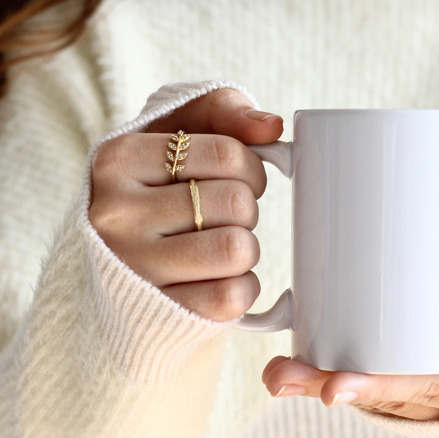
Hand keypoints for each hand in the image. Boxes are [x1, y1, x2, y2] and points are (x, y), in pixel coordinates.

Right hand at [89, 89, 282, 320]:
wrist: (120, 266)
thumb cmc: (163, 187)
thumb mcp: (180, 131)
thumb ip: (225, 110)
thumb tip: (271, 126)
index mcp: (119, 158)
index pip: (228, 154)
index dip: (251, 168)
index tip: (237, 178)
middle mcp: (115, 213)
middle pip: (236, 203)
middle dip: (246, 210)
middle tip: (223, 216)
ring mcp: (132, 268)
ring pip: (237, 248)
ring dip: (245, 248)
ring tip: (219, 244)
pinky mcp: (157, 313)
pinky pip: (232, 295)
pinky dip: (241, 287)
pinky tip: (217, 278)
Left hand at [262, 324, 438, 419]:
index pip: (414, 390)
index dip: (372, 390)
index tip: (331, 389)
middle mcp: (436, 391)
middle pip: (375, 391)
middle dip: (325, 385)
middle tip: (280, 376)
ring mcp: (419, 383)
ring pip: (365, 385)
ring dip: (316, 379)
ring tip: (275, 371)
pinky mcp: (407, 366)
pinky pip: (370, 373)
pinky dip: (330, 368)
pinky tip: (295, 357)